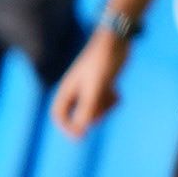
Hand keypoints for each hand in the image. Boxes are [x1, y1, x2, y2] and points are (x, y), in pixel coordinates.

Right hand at [52, 21, 124, 135]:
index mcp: (69, 89)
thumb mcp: (96, 89)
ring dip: (105, 108)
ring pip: (95, 108)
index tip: (81, 136)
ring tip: (114, 97)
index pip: (59, 114)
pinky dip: (112, 100)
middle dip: (93, 116)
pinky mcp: (103, 83)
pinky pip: (105, 100)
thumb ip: (87, 111)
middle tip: (105, 108)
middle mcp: (77, 89)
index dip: (67, 127)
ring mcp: (90, 86)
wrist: (117, 40)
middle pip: (79, 114)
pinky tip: (118, 92)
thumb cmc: (103, 62)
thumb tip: (80, 134)